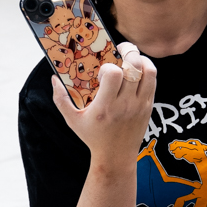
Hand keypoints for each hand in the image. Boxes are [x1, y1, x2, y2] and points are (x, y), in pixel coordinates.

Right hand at [51, 42, 155, 167]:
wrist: (116, 156)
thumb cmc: (93, 136)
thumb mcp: (72, 120)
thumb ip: (61, 99)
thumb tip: (54, 78)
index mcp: (106, 106)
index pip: (114, 74)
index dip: (108, 67)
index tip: (102, 74)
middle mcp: (125, 104)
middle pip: (134, 66)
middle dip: (127, 52)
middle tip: (120, 50)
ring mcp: (140, 105)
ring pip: (149, 71)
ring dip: (140, 59)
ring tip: (130, 58)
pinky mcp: (149, 106)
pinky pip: (153, 81)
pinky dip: (147, 70)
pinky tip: (137, 70)